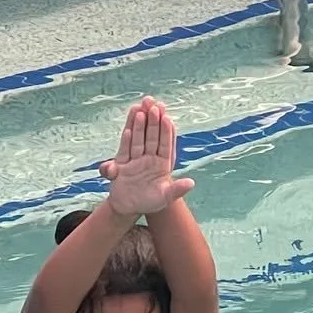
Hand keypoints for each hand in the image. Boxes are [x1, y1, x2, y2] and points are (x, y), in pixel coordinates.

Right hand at [101, 96, 194, 218]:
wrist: (129, 208)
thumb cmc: (151, 202)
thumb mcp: (165, 198)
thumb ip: (176, 190)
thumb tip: (191, 183)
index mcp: (163, 164)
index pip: (165, 144)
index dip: (166, 131)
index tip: (166, 116)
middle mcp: (150, 158)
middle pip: (151, 137)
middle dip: (152, 120)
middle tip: (153, 103)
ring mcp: (135, 159)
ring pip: (137, 139)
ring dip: (138, 124)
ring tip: (139, 107)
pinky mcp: (121, 164)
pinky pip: (124, 150)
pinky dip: (126, 140)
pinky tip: (128, 129)